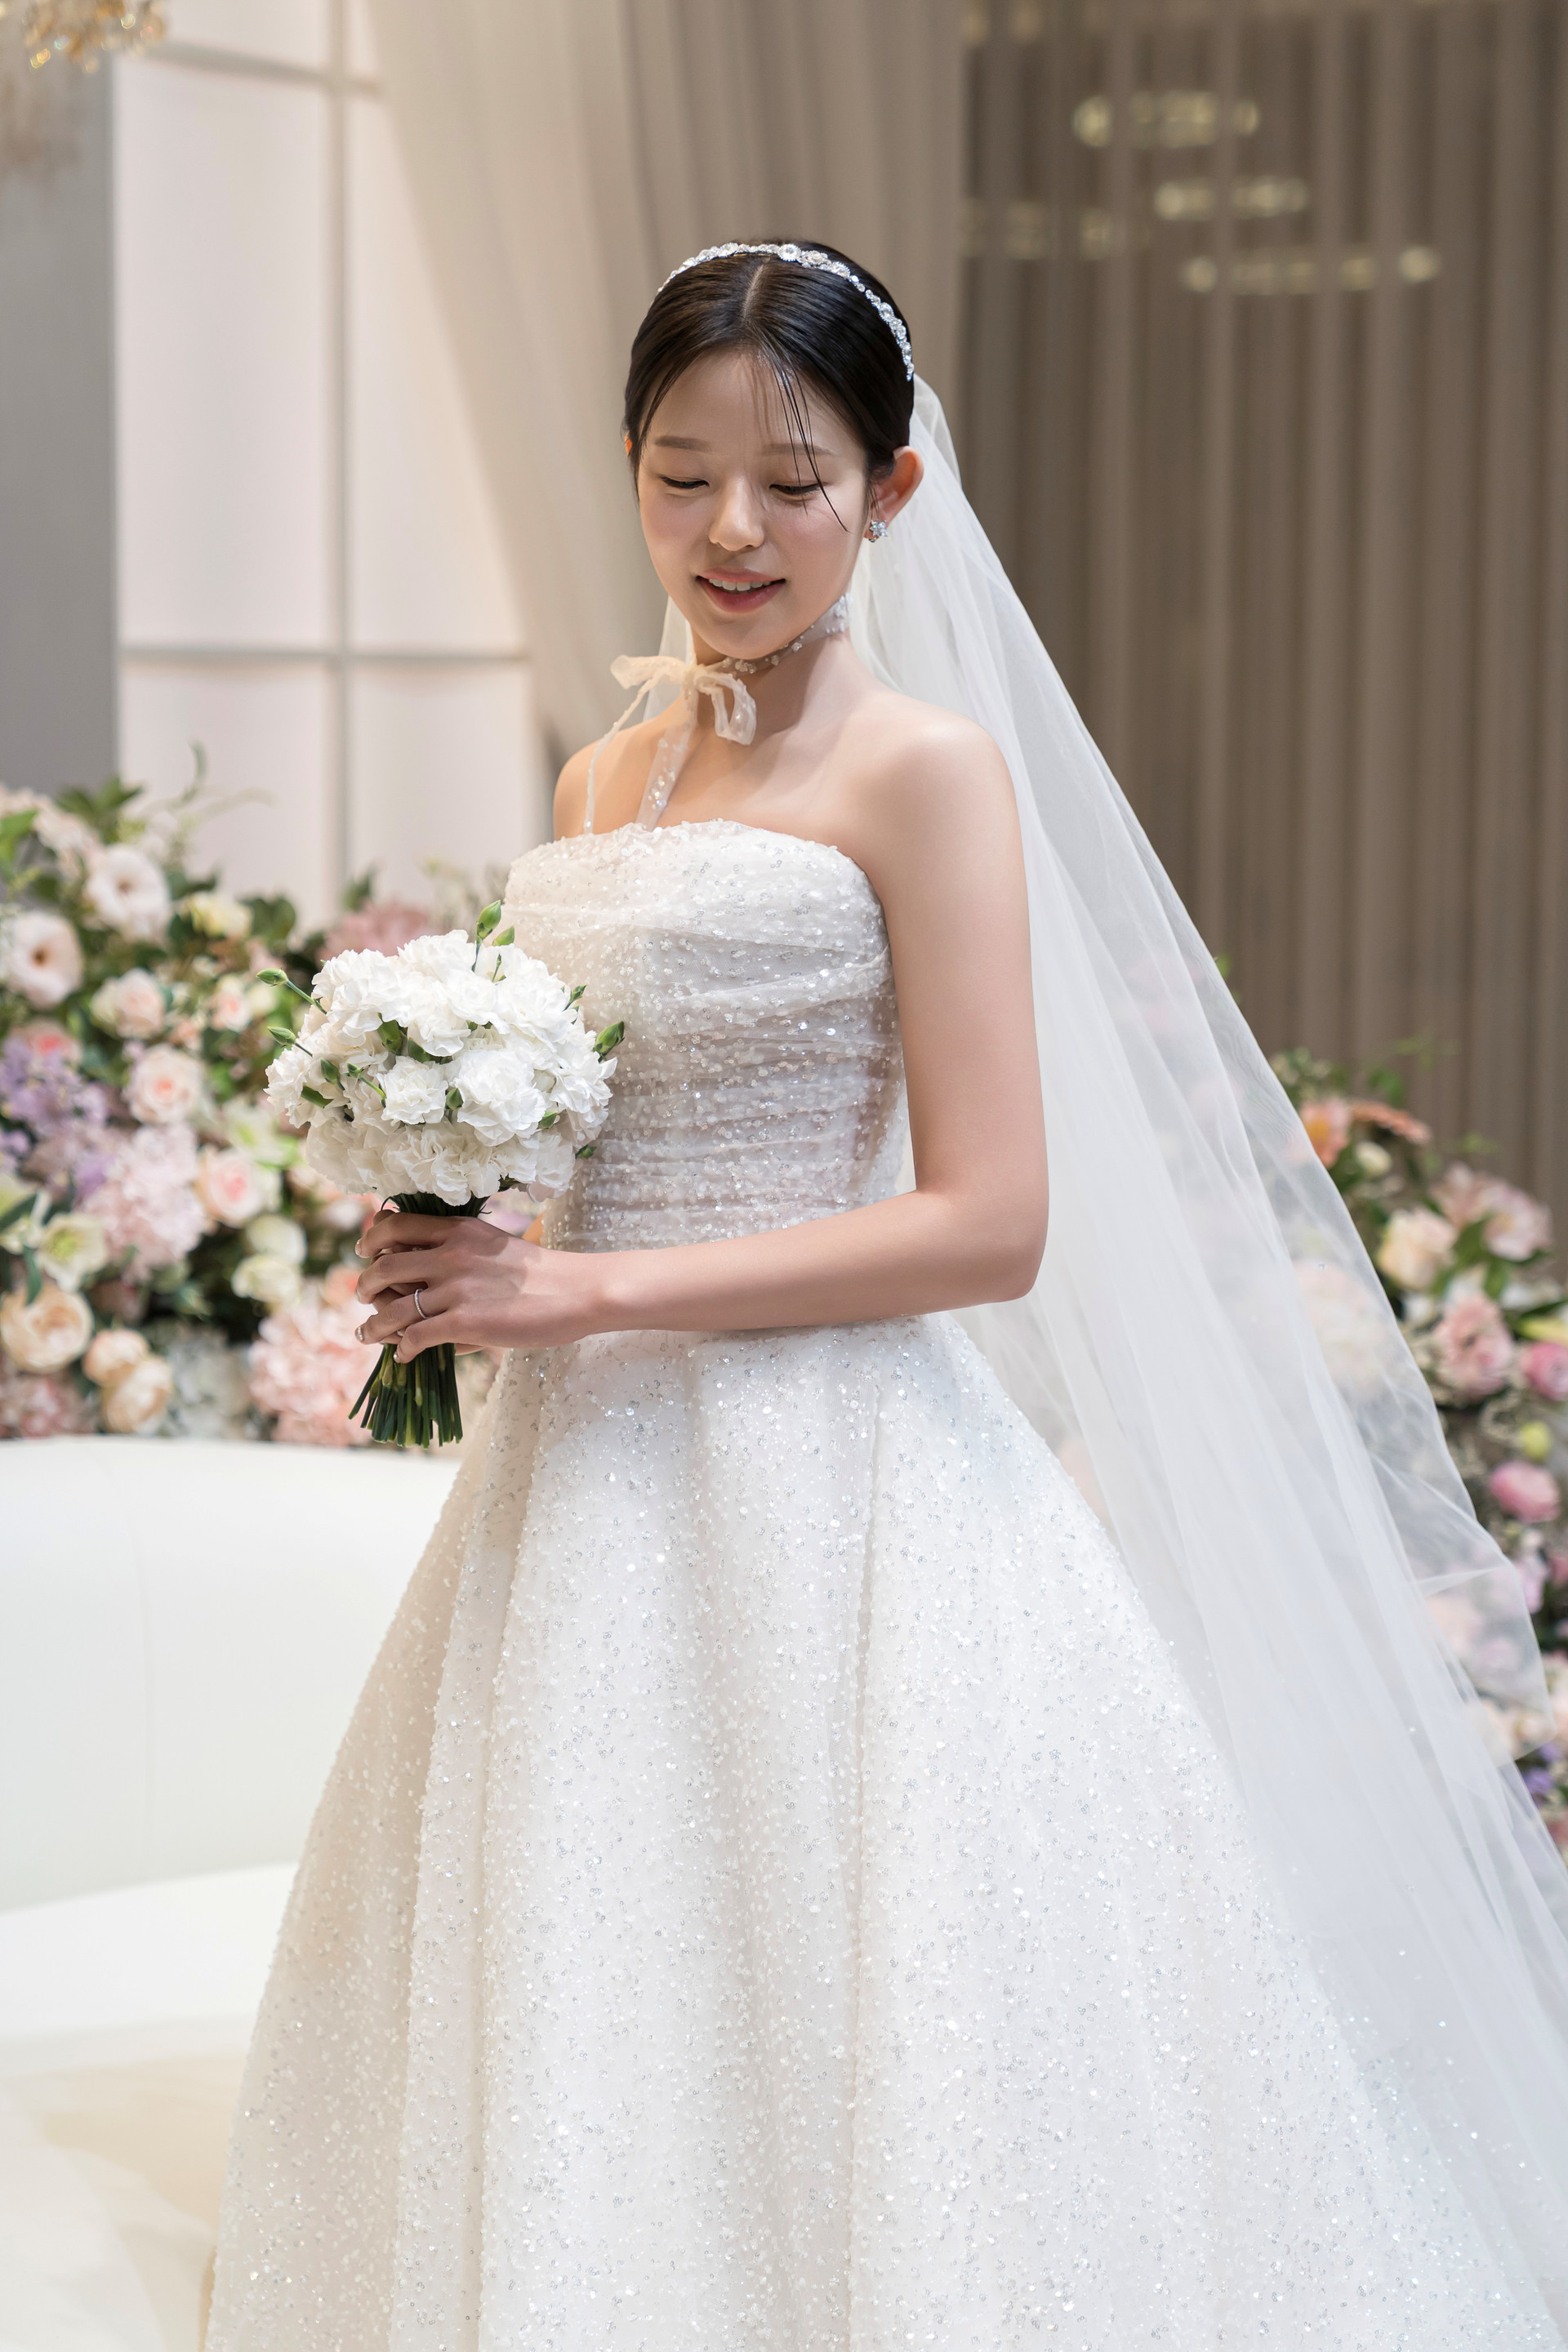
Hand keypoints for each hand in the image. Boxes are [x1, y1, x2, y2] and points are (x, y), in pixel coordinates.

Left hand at [355, 1208, 604, 1359]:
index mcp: (458, 1230)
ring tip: (369, 1334)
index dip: (373, 1237)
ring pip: (394, 1308)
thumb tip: (428, 1271)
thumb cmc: (543, 1274)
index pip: (397, 1225)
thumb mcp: (496, 1247)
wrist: (577, 1291)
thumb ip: (460, 1253)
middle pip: (385, 1266)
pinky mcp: (465, 1321)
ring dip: (375, 1325)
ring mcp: (456, 1288)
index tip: (365, 1249)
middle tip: (362, 1296)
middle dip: (365, 1285)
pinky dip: (405, 1349)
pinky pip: (417, 1337)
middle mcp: (451, 1254)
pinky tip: (406, 1356)